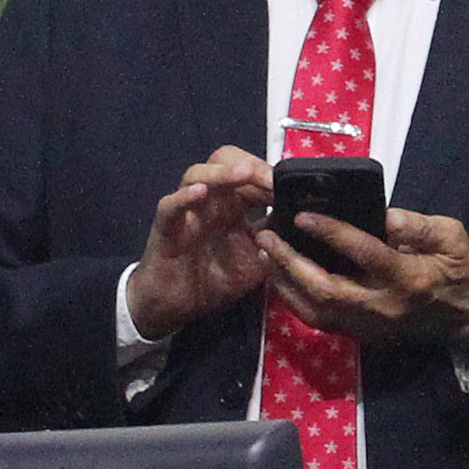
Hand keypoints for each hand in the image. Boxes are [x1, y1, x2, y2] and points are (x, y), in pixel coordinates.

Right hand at [119, 150, 291, 341]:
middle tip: (271, 178)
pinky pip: (170, 206)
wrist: (177, 307)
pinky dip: (184, 196)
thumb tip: (303, 223)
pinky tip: (201, 192)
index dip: (271, 175)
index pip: (252, 174)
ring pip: (197, 174)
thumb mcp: (256, 261)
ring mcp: (187, 210)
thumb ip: (277, 241)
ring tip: (244, 174)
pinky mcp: (166, 227)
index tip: (294, 186)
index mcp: (234, 203)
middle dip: (250, 165)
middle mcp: (211, 199)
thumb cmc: (216, 279)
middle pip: (224, 161)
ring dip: (222, 172)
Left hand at [270, 204, 468, 347]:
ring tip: (266, 254)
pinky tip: (280, 279)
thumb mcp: (454, 239)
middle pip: (326, 289)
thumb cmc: (459, 273)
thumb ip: (420, 226)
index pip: (365, 254)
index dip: (332, 233)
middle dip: (291, 262)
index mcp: (408, 278)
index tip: (302, 215)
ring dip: (285, 283)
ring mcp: (368, 325)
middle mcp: (382, 306)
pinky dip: (294, 301)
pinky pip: (319, 321)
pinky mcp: (360, 334)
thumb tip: (385, 216)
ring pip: (316, 310)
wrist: (465, 321)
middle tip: (268, 235)